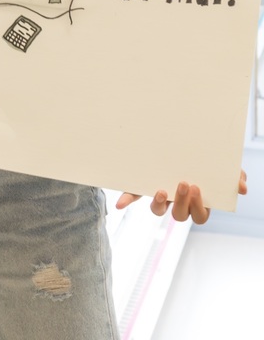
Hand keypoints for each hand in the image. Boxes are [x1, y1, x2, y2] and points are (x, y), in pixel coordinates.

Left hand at [115, 169, 246, 224]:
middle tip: (184, 184)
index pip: (199, 215)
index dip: (197, 207)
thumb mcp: (219, 167)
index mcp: (196, 202)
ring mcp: (160, 196)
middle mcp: (177, 203)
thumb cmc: (204, 162)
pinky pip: (134, 196)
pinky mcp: (143, 187)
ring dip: (160, 204)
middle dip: (182, 202)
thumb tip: (242, 187)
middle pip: (179, 215)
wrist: (180, 146)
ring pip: (159, 210)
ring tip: (162, 190)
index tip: (197, 190)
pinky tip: (119, 204)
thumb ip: (233, 176)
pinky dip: (127, 200)